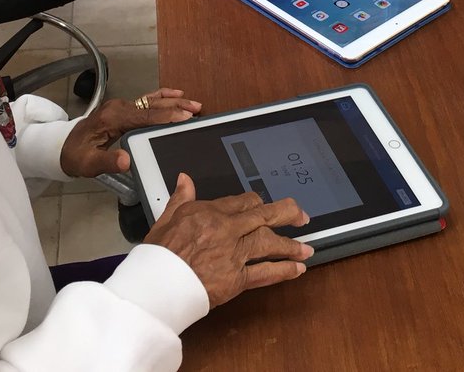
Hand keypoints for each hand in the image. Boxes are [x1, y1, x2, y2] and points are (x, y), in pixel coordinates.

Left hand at [59, 88, 200, 177]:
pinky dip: (161, 97)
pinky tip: (173, 95)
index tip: (185, 117)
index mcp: (112, 119)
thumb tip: (127, 160)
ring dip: (172, 102)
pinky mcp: (122, 109)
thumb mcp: (88, 164)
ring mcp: (120, 107)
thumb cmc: (75, 156)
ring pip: (150, 101)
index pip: (144, 117)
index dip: (166, 117)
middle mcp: (118, 108)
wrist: (61, 147)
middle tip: (197, 108)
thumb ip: (107, 161)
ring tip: (193, 103)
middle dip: (175, 107)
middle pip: (151, 106)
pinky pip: (144, 101)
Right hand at [145, 173, 312, 307]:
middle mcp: (227, 230)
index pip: (242, 202)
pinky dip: (283, 270)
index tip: (263, 206)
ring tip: (307, 247)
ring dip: (291, 244)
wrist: (155, 285)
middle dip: (286, 214)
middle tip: (302, 216)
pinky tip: (298, 269)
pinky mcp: (237, 279)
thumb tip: (184, 179)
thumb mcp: (166, 219)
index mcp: (210, 212)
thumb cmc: (158, 255)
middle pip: (264, 216)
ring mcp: (234, 254)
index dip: (257, 203)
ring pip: (269, 243)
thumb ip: (180, 198)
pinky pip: (265, 272)